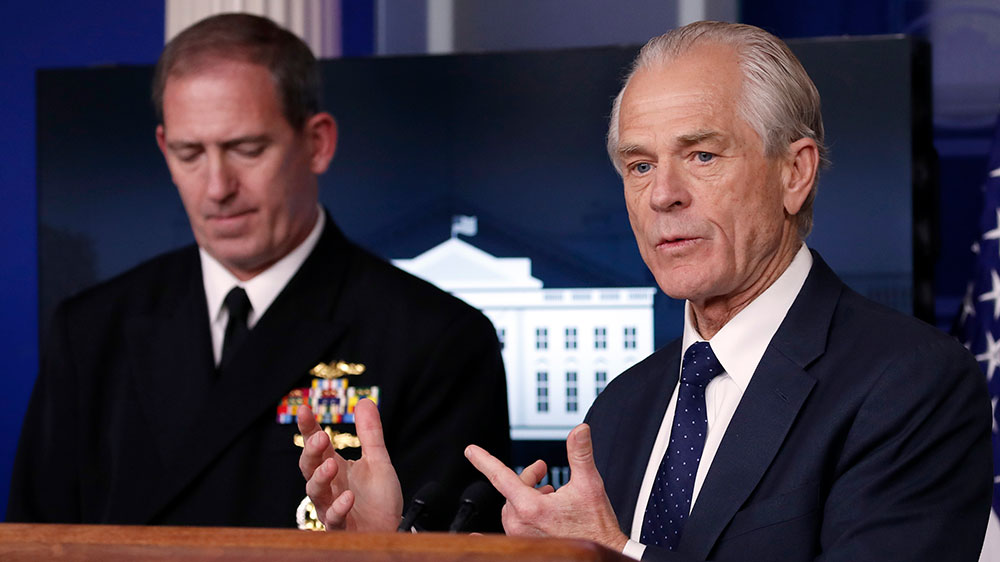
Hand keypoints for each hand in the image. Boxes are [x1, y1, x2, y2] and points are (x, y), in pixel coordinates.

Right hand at [297, 399, 402, 530]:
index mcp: (334, 467)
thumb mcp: (378, 461)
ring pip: (315, 492)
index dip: (308, 428)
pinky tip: (348, 497)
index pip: (316, 445)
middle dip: (312, 452)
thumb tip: (364, 401)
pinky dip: (338, 508)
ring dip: (321, 478)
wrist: (391, 529)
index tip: (304, 409)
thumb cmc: (379, 498)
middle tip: (321, 437)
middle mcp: (328, 486)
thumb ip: (370, 434)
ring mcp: (331, 506)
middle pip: (309, 467)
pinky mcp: (341, 528)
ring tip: (331, 464)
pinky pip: (333, 519)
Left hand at [465, 423, 627, 550]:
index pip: (500, 476)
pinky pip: (512, 525)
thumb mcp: (589, 485)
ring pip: (514, 506)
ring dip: (528, 495)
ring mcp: (521, 537)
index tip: (471, 451)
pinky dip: (517, 514)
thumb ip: (580, 454)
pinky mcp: (525, 546)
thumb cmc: (596, 527)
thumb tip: (580, 430)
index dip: (485, 460)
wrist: (600, 555)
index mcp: (531, 508)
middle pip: (512, 490)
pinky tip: (500, 523)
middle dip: (527, 478)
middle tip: (543, 471)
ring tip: (548, 494)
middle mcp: (520, 524)